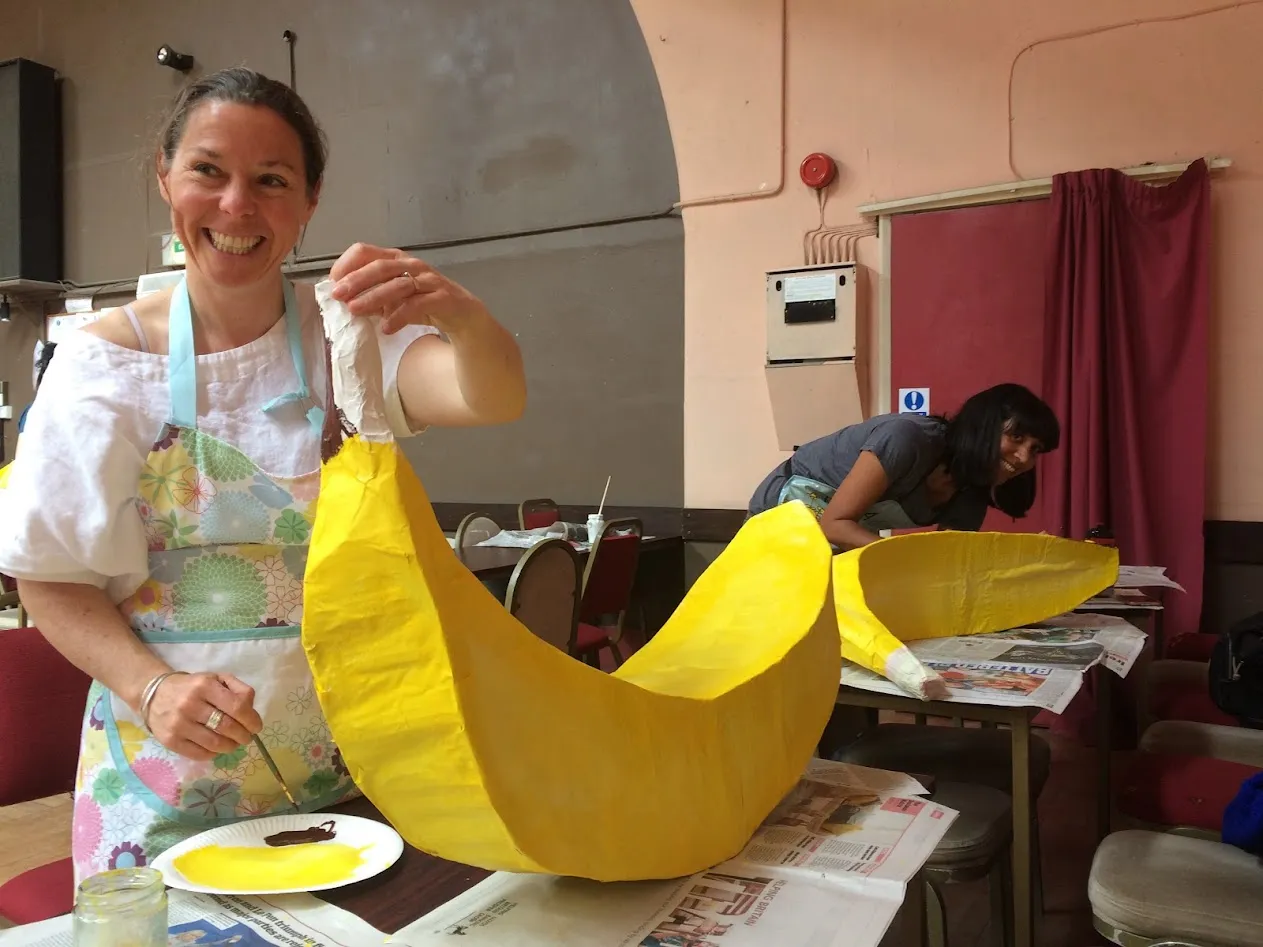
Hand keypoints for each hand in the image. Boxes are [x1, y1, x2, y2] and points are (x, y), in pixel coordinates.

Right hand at [144, 672, 262, 760]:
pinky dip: (214, 754)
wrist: (155, 694)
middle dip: (243, 736)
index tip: (256, 727)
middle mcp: (190, 704)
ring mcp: (179, 724)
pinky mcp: (170, 741)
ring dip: (231, 747)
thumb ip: (238, 689)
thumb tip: (251, 710)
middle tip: (246, 737)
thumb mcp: (216, 679)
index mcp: (205, 686)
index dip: (251, 720)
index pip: (237, 706)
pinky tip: (216, 748)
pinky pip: (199, 754)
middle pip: (227, 727)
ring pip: (215, 743)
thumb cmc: (192, 687)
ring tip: (233, 743)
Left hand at [329, 242, 487, 335]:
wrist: (463, 315)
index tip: (332, 282)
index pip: (366, 251)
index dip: (346, 264)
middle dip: (356, 280)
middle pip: (380, 266)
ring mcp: (429, 280)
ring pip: (397, 285)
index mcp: (396, 260)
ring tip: (356, 311)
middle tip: (338, 295)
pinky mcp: (442, 297)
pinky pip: (417, 305)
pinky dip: (399, 316)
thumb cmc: (424, 303)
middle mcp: (411, 265)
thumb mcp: (393, 299)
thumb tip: (343, 302)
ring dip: (374, 297)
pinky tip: (386, 328)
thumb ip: (372, 297)